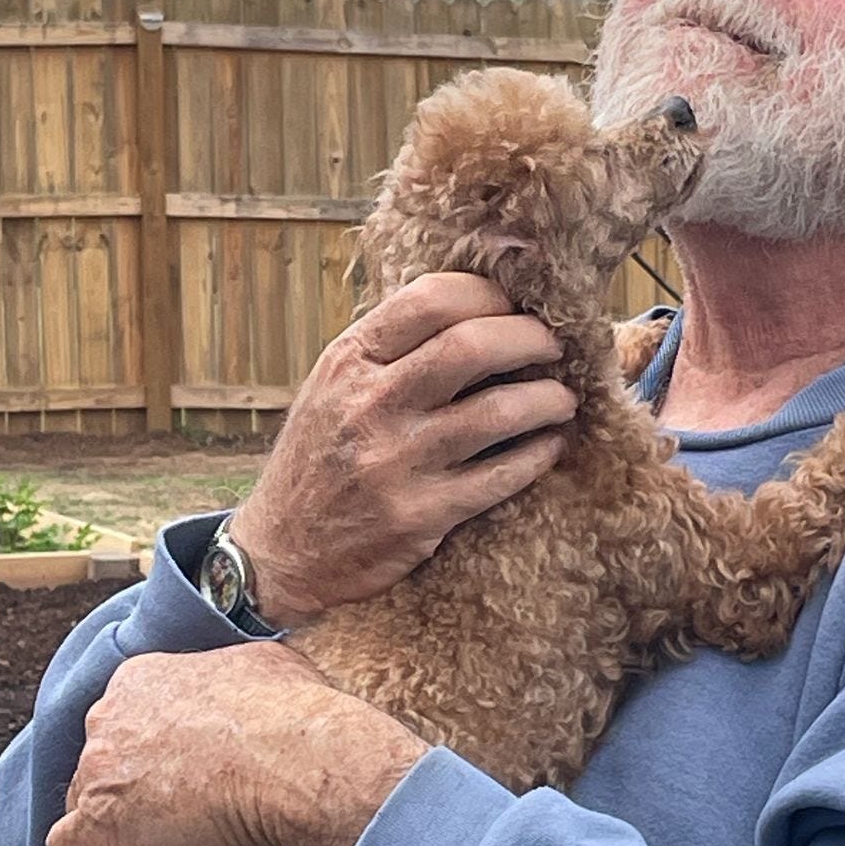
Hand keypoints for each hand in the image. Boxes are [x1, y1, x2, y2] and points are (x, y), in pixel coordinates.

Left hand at [44, 644, 424, 845]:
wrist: (294, 761)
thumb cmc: (290, 710)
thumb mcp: (266, 664)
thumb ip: (236, 669)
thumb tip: (254, 679)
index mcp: (141, 677)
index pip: (124, 715)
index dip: (150, 745)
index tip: (178, 766)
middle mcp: (108, 715)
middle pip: (100, 755)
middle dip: (128, 778)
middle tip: (173, 803)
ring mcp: (97, 769)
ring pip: (83, 798)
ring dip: (113, 818)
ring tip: (157, 842)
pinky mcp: (99, 822)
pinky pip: (69, 844)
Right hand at [233, 273, 575, 628]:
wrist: (281, 551)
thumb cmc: (319, 458)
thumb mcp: (333, 386)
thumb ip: (389, 348)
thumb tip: (471, 305)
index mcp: (349, 362)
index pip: (430, 300)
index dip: (490, 295)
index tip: (516, 305)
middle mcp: (370, 405)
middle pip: (471, 347)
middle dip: (530, 338)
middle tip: (553, 346)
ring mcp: (396, 462)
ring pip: (498, 412)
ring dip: (547, 399)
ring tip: (563, 398)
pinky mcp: (421, 516)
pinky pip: (502, 476)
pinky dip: (538, 454)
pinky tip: (549, 445)